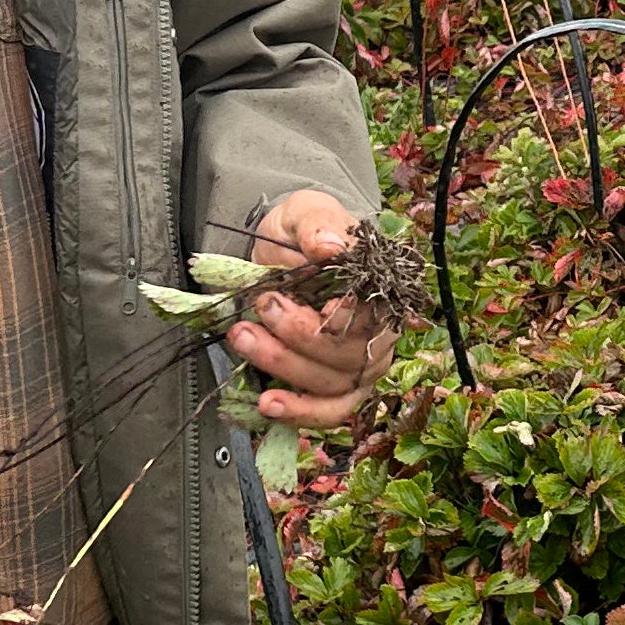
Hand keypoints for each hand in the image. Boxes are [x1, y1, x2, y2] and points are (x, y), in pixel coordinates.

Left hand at [226, 188, 396, 433]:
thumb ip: (317, 224)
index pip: (373, 315)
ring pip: (333, 385)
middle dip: (298, 336)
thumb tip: (329, 247)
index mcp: (381, 290)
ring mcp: (361, 367)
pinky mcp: (337, 389)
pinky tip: (269, 405)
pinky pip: (328, 412)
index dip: (344, 317)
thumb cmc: (305, 233)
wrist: (286, 252)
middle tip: (260, 307)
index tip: (311, 305)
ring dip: (285, 367)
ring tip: (243, 339)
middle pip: (350, 355)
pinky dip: (299, 413)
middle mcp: (380, 335)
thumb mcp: (307, 211)